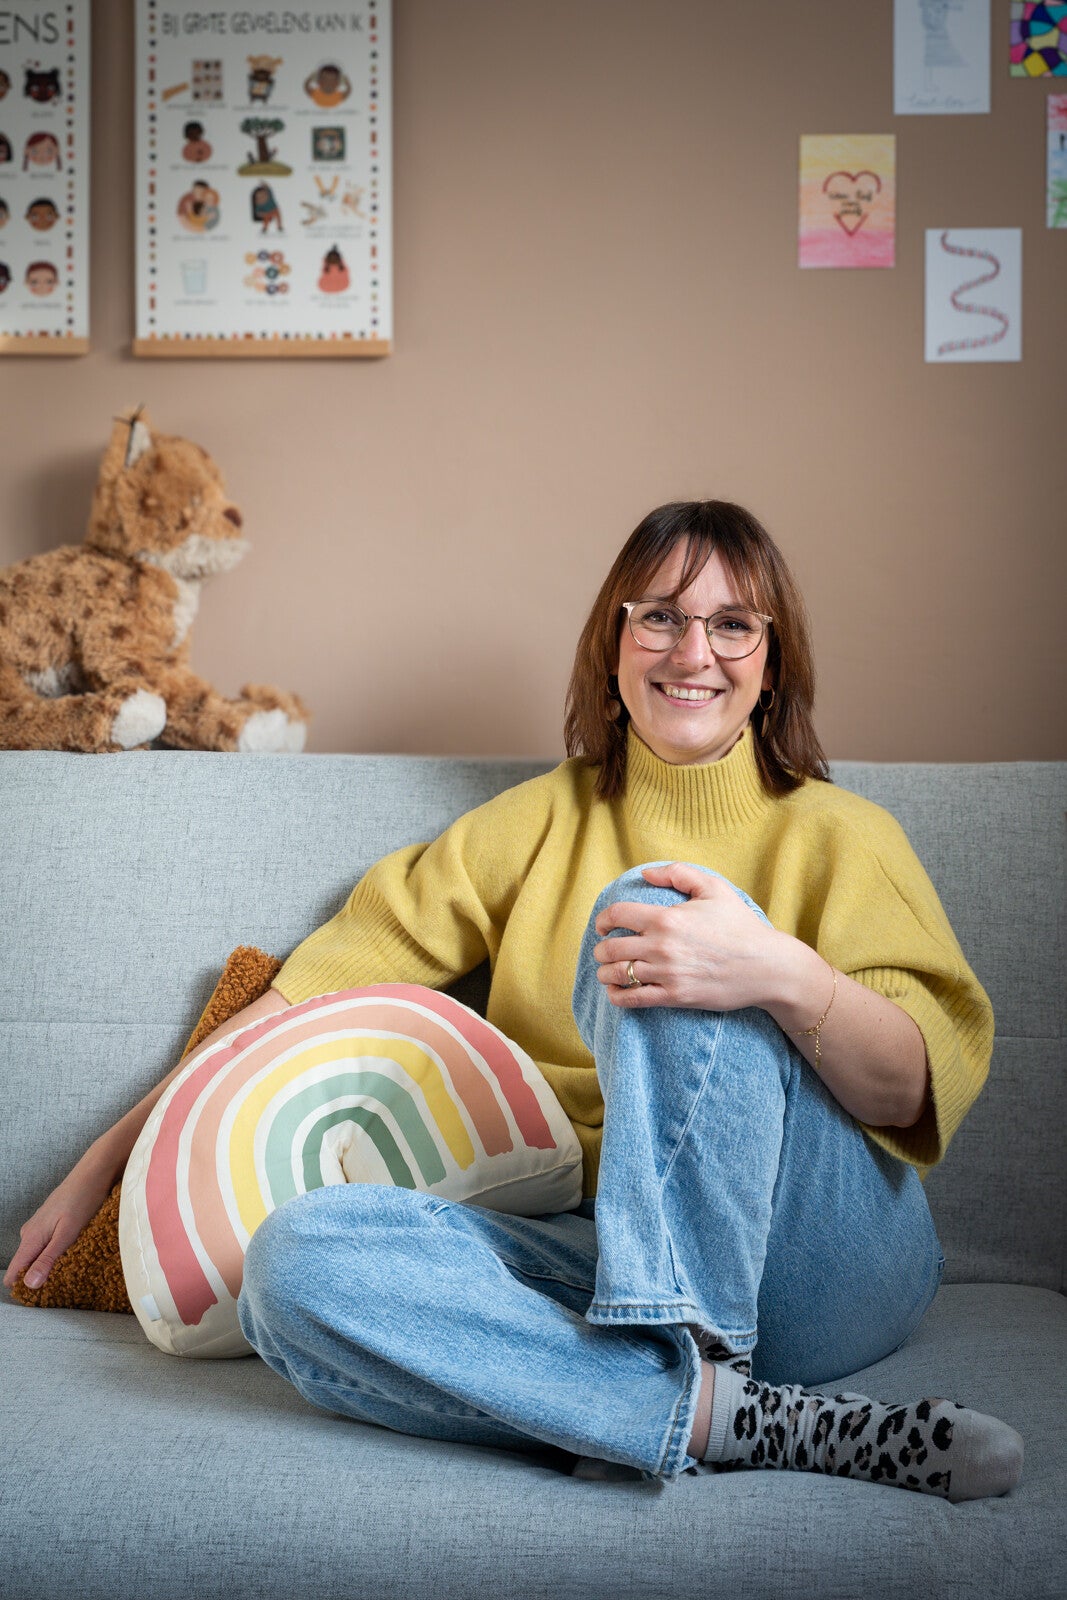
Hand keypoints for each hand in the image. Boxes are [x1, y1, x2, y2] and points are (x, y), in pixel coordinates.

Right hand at [3, 1154, 115, 1292]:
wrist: (95, 1171)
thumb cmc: (83, 1199)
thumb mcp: (68, 1233)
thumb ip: (47, 1258)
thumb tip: (29, 1284)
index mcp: (31, 1237)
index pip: (14, 1272)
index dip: (24, 1288)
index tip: (42, 1298)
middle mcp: (30, 1232)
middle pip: (25, 1266)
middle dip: (40, 1277)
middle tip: (64, 1282)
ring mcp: (40, 1226)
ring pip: (37, 1255)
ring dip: (51, 1264)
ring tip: (72, 1267)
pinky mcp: (51, 1222)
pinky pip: (46, 1244)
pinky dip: (57, 1251)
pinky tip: (74, 1251)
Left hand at [592, 862, 794, 1011]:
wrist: (766, 966)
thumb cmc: (741, 925)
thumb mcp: (714, 888)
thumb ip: (678, 874)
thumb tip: (646, 874)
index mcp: (667, 918)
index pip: (617, 915)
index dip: (603, 919)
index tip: (602, 925)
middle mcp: (661, 946)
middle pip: (611, 948)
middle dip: (601, 949)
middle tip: (604, 950)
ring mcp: (667, 974)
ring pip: (617, 974)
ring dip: (606, 973)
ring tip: (607, 971)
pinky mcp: (675, 997)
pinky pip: (633, 999)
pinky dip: (618, 997)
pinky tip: (616, 993)